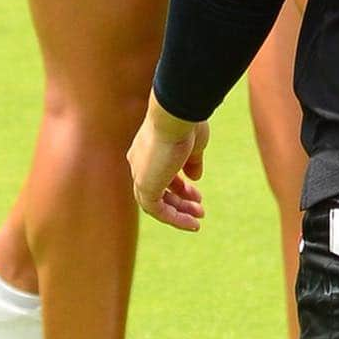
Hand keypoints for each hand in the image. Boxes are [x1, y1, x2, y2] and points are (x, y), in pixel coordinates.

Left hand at [127, 96, 208, 231]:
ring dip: (179, 211)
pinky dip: (175, 218)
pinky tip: (192, 223)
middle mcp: (140, 162)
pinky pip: (158, 211)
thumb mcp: (193, 144)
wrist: (175, 115)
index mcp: (148, 148)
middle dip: (180, 200)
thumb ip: (192, 161)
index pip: (161, 172)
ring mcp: (140, 174)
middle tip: (199, 208)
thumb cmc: (185, 123)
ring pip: (156, 202)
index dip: (179, 185)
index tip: (196, 191)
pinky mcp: (145, 187)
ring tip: (199, 217)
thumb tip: (195, 177)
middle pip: (158, 189)